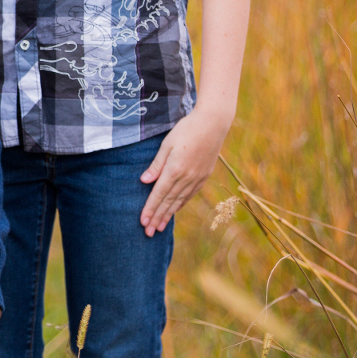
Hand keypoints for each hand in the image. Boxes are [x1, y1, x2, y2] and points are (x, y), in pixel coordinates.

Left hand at [139, 105, 232, 235]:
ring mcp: (197, 178)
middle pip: (169, 202)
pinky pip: (190, 194)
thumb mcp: (167, 144)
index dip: (150, 209)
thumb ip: (156, 164)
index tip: (143, 222)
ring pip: (180, 201)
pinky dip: (181, 204)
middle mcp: (187, 178)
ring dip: (168, 215)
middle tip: (148, 233)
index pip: (159, 194)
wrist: (213, 124)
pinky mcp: (204, 176)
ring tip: (159, 227)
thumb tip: (144, 182)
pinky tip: (175, 211)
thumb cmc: (186, 129)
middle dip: (157, 218)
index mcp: (175, 169)